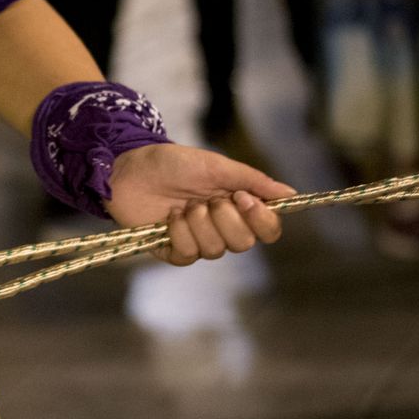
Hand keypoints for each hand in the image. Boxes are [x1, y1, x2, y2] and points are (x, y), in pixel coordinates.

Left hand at [104, 143, 295, 266]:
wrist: (128, 168)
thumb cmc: (171, 163)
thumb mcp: (215, 165)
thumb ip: (252, 180)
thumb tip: (290, 194)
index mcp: (237, 206)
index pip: (267, 230)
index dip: (261, 219)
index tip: (241, 197)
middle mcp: (221, 227)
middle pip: (244, 243)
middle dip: (225, 219)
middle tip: (206, 199)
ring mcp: (197, 240)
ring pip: (216, 250)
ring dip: (198, 223)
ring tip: (183, 205)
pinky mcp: (173, 250)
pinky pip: (188, 255)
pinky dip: (179, 233)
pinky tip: (169, 218)